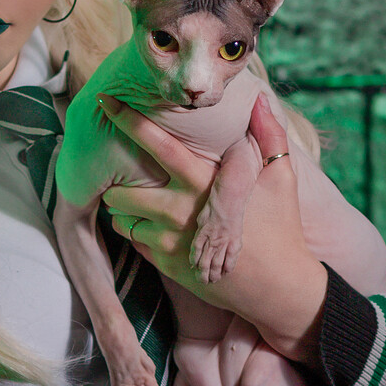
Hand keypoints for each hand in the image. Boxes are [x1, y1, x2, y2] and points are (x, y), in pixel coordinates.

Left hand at [99, 91, 329, 366]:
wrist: (277, 286)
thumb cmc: (280, 226)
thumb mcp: (280, 177)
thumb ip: (268, 135)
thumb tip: (258, 99)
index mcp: (204, 181)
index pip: (159, 145)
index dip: (129, 121)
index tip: (104, 101)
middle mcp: (180, 209)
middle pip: (122, 191)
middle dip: (116, 186)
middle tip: (124, 181)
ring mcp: (170, 240)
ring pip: (123, 219)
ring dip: (126, 212)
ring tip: (142, 207)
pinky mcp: (166, 264)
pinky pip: (135, 242)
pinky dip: (140, 234)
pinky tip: (160, 231)